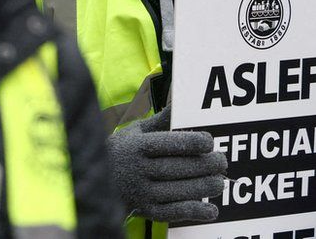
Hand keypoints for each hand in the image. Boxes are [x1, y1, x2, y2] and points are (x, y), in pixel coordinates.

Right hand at [107, 107, 226, 222]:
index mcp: (136, 146)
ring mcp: (141, 192)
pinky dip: (194, 212)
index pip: (167, 144)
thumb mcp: (135, 132)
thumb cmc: (121, 151)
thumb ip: (160, 121)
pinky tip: (211, 210)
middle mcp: (137, 169)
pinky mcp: (145, 210)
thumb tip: (179, 103)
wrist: (94, 182)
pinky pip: (172, 212)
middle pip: (176, 168)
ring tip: (220, 182)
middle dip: (204, 165)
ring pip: (177, 191)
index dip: (191, 142)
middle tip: (221, 161)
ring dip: (203, 187)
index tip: (209, 141)